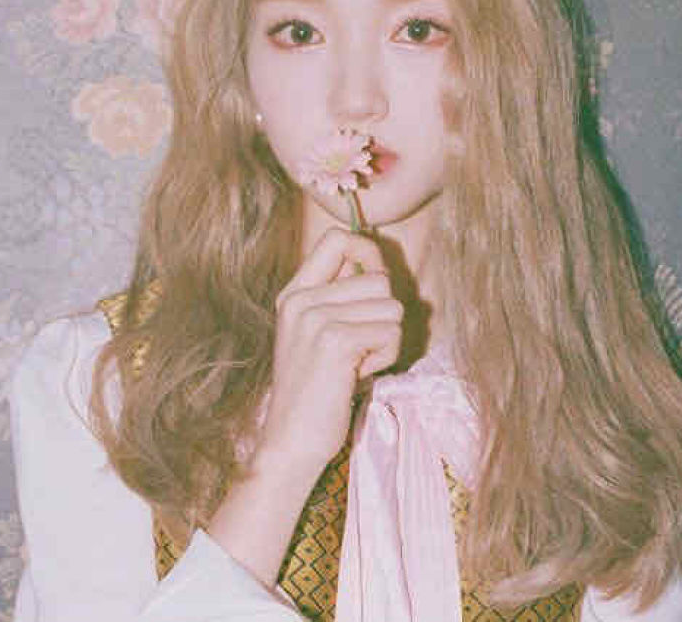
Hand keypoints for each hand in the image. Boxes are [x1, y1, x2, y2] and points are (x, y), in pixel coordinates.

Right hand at [254, 226, 403, 481]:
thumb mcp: (312, 333)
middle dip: (384, 313)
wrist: (289, 441)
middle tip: (361, 346)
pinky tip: (359, 375)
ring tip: (359, 362)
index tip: (374, 281)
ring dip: (387, 338)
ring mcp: (316, 318)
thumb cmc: (313, 391)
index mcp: (294, 293)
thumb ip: (337, 296)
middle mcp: (302, 299)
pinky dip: (386, 357)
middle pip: (379, 278)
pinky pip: (391, 332)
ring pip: (392, 306)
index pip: (338, 238)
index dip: (368, 252)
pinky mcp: (336, 341)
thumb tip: (376, 263)